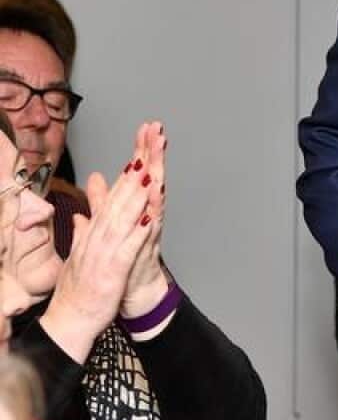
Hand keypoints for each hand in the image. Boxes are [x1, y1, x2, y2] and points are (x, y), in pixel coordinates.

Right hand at [41, 161, 151, 361]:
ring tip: (149, 174)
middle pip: (118, 200)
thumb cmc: (79, 287)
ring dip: (135, 196)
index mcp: (93, 233)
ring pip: (122, 220)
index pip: (112, 196)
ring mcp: (103, 254)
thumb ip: (85, 224)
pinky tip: (149, 219)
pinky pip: (126, 250)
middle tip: (147, 149)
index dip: (127, 172)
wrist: (69, 320)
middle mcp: (97, 238)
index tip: (141, 149)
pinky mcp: (111, 272)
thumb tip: (85, 207)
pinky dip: (137, 234)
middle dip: (134, 173)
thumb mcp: (83, 250)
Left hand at [122, 121, 168, 317]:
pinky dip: (155, 208)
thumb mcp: (108, 225)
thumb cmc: (124, 260)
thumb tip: (96, 178)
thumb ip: (103, 201)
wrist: (133, 292)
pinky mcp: (149, 244)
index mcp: (134, 208)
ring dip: (158, 173)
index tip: (145, 127)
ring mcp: (150, 228)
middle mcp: (146, 214)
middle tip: (158, 129)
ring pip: (156, 196)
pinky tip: (157, 191)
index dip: (141, 150)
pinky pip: (153, 223)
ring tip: (159, 151)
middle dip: (154, 153)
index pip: (138, 173)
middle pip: (150, 178)